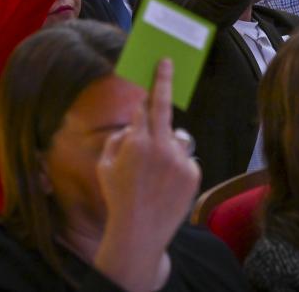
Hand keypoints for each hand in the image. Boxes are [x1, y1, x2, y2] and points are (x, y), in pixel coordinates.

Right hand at [95, 60, 199, 291]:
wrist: (139, 233)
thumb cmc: (118, 198)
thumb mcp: (105, 166)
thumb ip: (118, 139)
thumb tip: (132, 124)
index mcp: (136, 142)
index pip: (145, 105)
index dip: (152, 86)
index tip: (161, 65)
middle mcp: (160, 146)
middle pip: (164, 106)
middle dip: (164, 82)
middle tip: (167, 64)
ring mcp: (179, 160)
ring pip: (176, 138)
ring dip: (167, 145)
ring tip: (156, 173)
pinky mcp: (193, 173)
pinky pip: (185, 158)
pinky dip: (176, 165)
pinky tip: (166, 184)